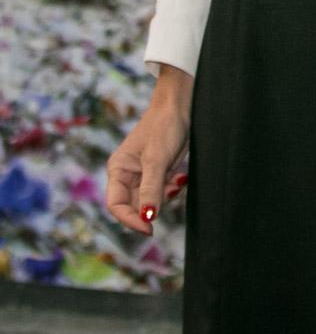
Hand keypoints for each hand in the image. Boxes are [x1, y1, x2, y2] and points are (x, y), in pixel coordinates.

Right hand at [106, 65, 192, 234]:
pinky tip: (181, 176)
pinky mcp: (159, 171)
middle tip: (170, 195)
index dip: (129, 219)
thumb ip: (151, 189)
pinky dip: (172, 188)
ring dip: (165, 196)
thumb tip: (147, 217)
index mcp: (118, 170)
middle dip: (152, 206)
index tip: (148, 228)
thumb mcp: (157, 159)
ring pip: (151, 200)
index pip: (116, 205)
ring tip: (176, 179)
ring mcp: (144, 173)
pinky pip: (163, 191)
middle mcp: (127, 174)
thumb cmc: (164, 126)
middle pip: (135, 205)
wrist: (181, 105)